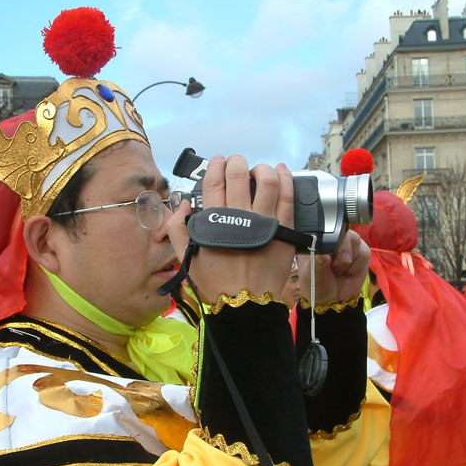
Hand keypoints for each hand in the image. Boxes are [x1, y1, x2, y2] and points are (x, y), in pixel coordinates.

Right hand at [166, 155, 295, 301]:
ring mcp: (265, 221)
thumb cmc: (216, 281)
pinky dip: (285, 178)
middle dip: (236, 162)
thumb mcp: (187, 256)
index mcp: (215, 221)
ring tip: (258, 170)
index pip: (215, 181)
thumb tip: (184, 204)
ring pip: (267, 180)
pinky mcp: (285, 229)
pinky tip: (281, 171)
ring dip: (261, 168)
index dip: (216, 166)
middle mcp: (240, 216)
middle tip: (236, 162)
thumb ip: (177, 228)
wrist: (246, 303)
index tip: (218, 162)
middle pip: (239, 174)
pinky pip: (288, 196)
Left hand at [298, 230, 370, 303]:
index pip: (322, 228)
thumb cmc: (317, 282)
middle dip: (340, 250)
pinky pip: (363, 253)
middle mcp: (333, 236)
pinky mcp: (362, 251)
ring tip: (338, 270)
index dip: (327, 239)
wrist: (332, 297)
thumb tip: (322, 255)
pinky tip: (348, 271)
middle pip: (342, 230)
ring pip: (354, 240)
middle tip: (333, 267)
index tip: (325, 255)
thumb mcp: (311, 277)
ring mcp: (349, 242)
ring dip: (346, 260)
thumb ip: (316, 265)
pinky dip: (356, 266)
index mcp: (316, 238)